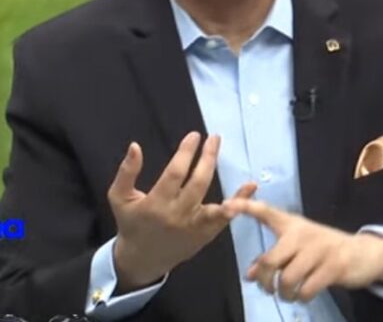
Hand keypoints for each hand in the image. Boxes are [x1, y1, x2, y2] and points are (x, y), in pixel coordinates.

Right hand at [108, 132, 255, 290]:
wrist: (142, 260)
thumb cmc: (132, 223)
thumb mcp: (120, 198)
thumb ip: (126, 172)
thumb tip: (135, 146)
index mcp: (156, 204)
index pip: (175, 174)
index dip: (186, 153)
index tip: (194, 136)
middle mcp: (177, 216)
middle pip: (198, 183)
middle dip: (208, 158)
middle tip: (214, 138)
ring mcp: (194, 227)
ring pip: (213, 203)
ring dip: (222, 176)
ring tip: (234, 164)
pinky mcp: (205, 235)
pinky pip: (224, 218)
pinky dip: (239, 202)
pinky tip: (250, 186)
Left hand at [223, 199, 382, 301]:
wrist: (360, 253)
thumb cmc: (321, 249)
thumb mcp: (296, 248)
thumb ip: (273, 258)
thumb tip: (249, 276)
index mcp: (291, 224)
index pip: (265, 211)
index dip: (245, 208)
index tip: (225, 206)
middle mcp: (302, 233)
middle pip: (271, 260)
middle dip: (265, 281)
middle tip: (268, 289)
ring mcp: (318, 250)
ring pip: (286, 279)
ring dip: (283, 293)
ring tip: (288, 293)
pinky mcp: (331, 267)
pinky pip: (305, 290)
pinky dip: (301, 297)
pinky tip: (303, 294)